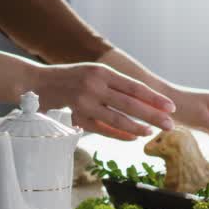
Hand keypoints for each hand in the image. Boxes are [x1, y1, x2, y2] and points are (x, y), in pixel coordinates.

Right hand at [33, 62, 175, 139]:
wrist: (37, 83)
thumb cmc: (71, 78)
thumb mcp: (94, 73)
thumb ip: (114, 83)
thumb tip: (143, 98)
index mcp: (102, 72)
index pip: (135, 87)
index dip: (154, 98)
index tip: (171, 107)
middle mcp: (95, 86)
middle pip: (131, 104)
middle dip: (153, 115)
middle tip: (171, 124)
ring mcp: (84, 102)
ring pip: (118, 119)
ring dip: (138, 127)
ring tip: (153, 132)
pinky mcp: (76, 117)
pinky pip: (103, 129)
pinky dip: (120, 134)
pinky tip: (134, 137)